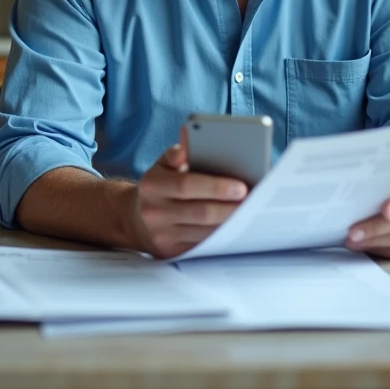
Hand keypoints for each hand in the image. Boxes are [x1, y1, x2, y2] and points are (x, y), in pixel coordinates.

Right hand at [128, 130, 248, 258]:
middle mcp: (153, 212)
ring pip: (204, 233)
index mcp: (152, 185)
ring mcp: (162, 235)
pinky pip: (202, 246)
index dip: (216, 187)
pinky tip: (236, 229)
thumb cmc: (160, 186)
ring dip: (230, 225)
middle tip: (253, 203)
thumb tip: (188, 135)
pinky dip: (221, 237)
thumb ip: (177, 152)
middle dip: (230, 208)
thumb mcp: (162, 165)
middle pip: (200, 212)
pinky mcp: (170, 253)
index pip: (186, 185)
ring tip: (250, 215)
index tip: (242, 186)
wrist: (135, 220)